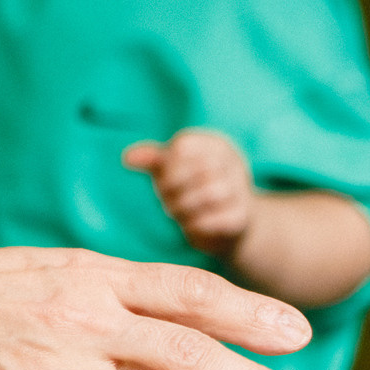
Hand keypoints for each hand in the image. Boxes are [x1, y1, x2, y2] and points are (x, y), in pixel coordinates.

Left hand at [124, 129, 256, 258]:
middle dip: (174, 189)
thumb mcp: (173, 169)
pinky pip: (216, 219)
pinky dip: (196, 225)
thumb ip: (152, 159)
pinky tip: (190, 226)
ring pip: (210, 193)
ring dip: (184, 207)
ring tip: (176, 213)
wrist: (228, 224)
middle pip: (198, 169)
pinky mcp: (242, 217)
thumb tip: (127, 159)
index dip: (167, 168)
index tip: (162, 183)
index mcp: (215, 144)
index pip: (184, 147)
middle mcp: (233, 163)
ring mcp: (241, 189)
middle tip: (167, 202)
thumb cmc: (194, 189)